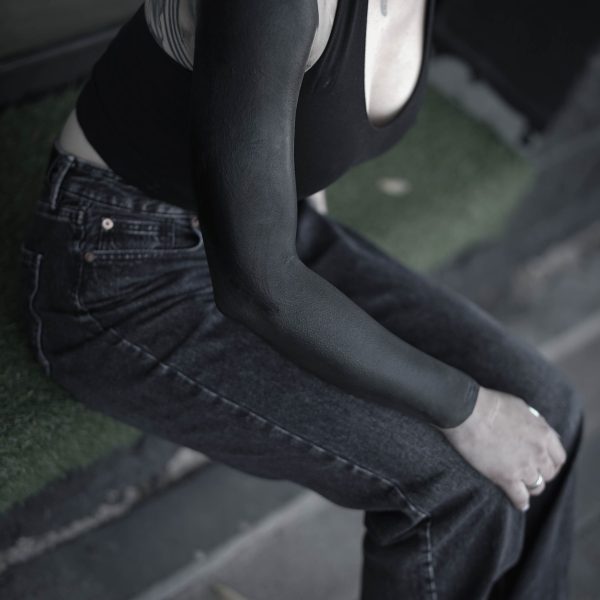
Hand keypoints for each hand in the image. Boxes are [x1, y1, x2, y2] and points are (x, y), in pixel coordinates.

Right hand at [437, 386, 566, 510]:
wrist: (467, 412)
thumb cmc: (489, 404)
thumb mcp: (520, 407)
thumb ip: (533, 422)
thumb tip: (537, 429)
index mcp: (544, 434)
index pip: (558, 456)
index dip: (551, 462)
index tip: (543, 464)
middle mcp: (538, 452)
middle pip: (549, 473)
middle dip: (541, 474)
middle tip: (530, 474)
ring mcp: (523, 467)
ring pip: (537, 486)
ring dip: (531, 487)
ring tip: (523, 488)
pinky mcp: (506, 477)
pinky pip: (520, 497)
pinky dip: (520, 502)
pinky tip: (519, 503)